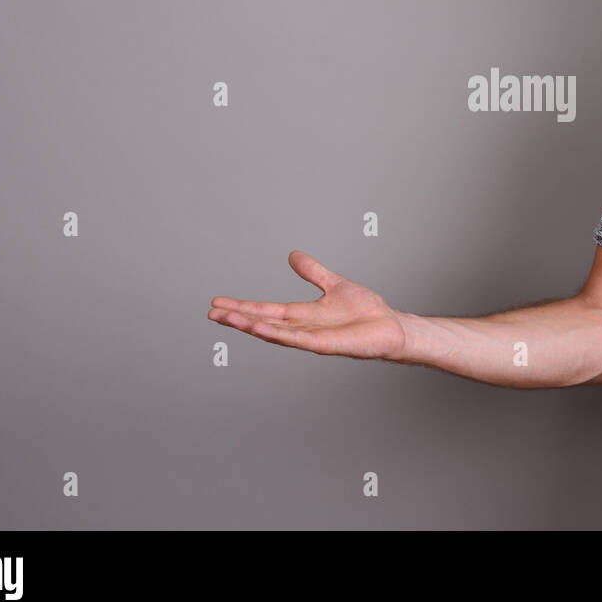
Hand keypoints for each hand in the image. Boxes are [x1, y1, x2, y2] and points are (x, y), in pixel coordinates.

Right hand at [208, 251, 406, 360]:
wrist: (390, 325)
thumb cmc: (366, 310)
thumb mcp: (334, 283)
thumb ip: (313, 272)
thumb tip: (293, 255)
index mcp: (302, 314)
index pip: (264, 310)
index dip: (242, 307)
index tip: (218, 303)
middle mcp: (302, 327)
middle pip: (262, 323)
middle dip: (237, 318)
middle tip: (211, 313)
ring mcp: (311, 338)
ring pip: (274, 332)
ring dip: (250, 327)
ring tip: (227, 320)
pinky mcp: (325, 345)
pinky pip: (296, 340)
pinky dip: (277, 335)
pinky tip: (259, 329)